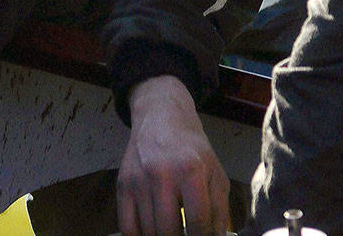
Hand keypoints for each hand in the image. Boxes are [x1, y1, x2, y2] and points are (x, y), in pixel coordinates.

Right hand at [118, 76, 231, 234]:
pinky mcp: (123, 185)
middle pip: (169, 232)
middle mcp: (162, 175)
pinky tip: (152, 232)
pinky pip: (127, 227)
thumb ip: (220, 209)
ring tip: (172, 231)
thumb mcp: (215, 172)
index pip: (197, 223)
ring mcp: (139, 181)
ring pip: (148, 232)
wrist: (161, 118)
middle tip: (186, 235)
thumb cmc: (192, 149)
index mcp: (191, 171)